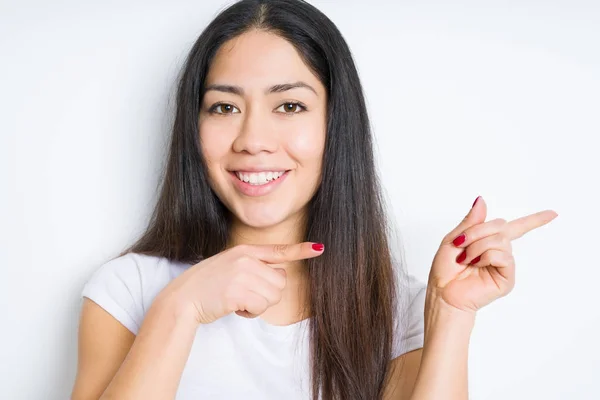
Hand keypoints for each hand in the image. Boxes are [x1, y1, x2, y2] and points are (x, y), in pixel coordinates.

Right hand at [159, 242, 323, 324]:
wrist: (183, 299)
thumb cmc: (206, 286)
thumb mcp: (229, 266)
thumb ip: (252, 266)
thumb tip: (278, 276)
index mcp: (245, 251)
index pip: (278, 250)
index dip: (301, 251)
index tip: (319, 249)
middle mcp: (246, 259)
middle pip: (281, 281)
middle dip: (268, 294)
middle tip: (246, 295)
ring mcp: (243, 273)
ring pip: (274, 296)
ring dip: (259, 305)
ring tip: (238, 300)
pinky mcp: (239, 291)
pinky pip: (261, 307)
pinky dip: (251, 313)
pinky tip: (235, 307)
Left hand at [428, 196, 557, 313]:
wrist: (443, 293)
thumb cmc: (445, 270)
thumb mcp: (454, 238)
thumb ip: (470, 221)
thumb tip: (482, 200)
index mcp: (488, 242)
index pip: (514, 227)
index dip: (534, 220)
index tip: (553, 213)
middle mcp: (499, 252)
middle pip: (501, 226)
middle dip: (477, 231)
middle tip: (461, 243)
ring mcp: (504, 265)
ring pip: (500, 240)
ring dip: (478, 246)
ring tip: (467, 259)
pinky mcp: (507, 278)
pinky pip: (503, 256)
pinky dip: (486, 256)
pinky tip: (476, 265)